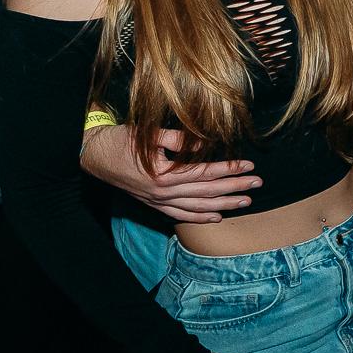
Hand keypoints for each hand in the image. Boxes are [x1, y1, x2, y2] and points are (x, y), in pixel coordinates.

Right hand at [79, 124, 258, 222]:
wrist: (94, 156)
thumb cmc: (121, 141)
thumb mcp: (149, 134)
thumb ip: (178, 140)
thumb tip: (206, 143)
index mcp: (165, 174)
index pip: (206, 173)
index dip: (229, 169)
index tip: (249, 165)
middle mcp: (164, 192)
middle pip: (208, 191)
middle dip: (235, 187)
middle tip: (258, 183)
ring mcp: (159, 201)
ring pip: (198, 207)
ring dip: (224, 204)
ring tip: (246, 202)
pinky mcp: (154, 204)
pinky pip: (181, 216)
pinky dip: (200, 217)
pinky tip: (217, 217)